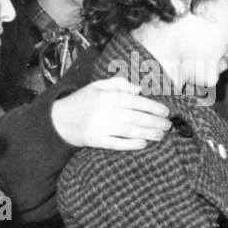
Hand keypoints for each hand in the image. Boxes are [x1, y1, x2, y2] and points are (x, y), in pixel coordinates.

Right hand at [51, 77, 170, 149]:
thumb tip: (140, 89)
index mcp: (107, 96)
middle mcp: (104, 111)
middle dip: (155, 122)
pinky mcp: (95, 140)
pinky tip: (143, 144)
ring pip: (129, 130)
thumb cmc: (83, 101)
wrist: (58, 119)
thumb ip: (119, 84)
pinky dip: (130, 144)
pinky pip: (116, 143)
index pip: (136, 101)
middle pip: (136, 117)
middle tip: (168, 126)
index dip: (153, 107)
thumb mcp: (98, 86)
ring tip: (161, 135)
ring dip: (148, 134)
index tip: (166, 112)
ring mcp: (100, 126)